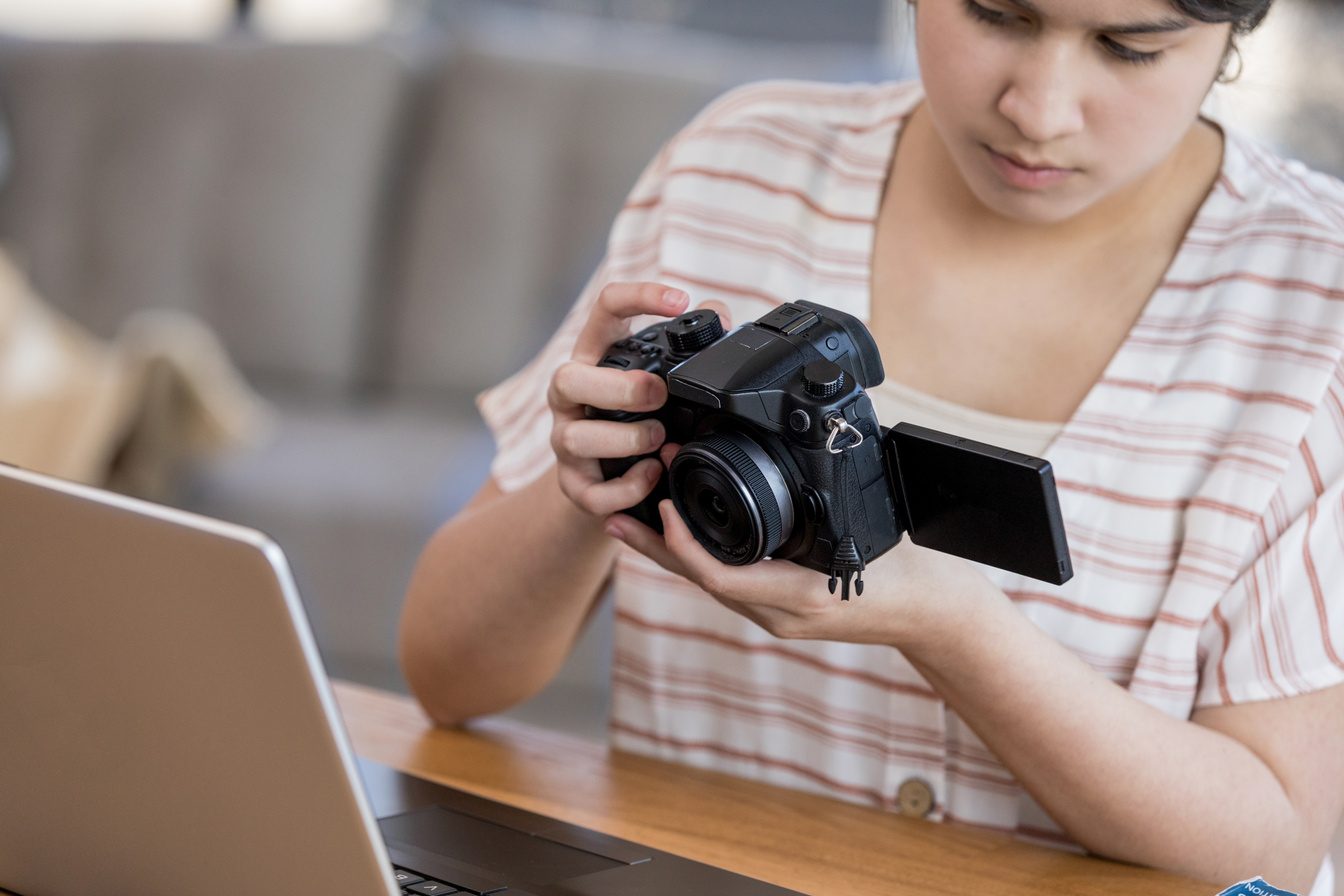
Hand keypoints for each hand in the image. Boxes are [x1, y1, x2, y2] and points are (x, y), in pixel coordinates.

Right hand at [547, 282, 730, 517]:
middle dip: (618, 387)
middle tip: (659, 393)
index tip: (680, 300)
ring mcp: (566, 439)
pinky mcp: (573, 483)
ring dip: (625, 440)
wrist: (604, 475)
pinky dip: (625, 488)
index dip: (639, 297)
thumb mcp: (659, 374)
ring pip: (575, 438)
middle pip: (567, 378)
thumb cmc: (635, 413)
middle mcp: (571, 395)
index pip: (606, 309)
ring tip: (660, 441)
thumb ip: (689, 345)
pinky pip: (590, 490)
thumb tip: (719, 315)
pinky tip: (651, 475)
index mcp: (595, 356)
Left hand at [604, 443, 997, 647]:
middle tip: (612, 514)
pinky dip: (700, 557)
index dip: (684, 545)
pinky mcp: (780, 609)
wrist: (936, 615)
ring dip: (669, 551)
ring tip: (628, 520)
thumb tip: (810, 449)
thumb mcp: (875, 531)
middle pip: (701, 581)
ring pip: (710, 582)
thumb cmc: (913, 572)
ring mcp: (778, 615)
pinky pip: (729, 582)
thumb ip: (838, 500)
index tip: (661, 508)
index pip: (723, 578)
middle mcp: (780, 613)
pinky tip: (681, 534)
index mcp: (801, 596)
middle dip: (655, 547)